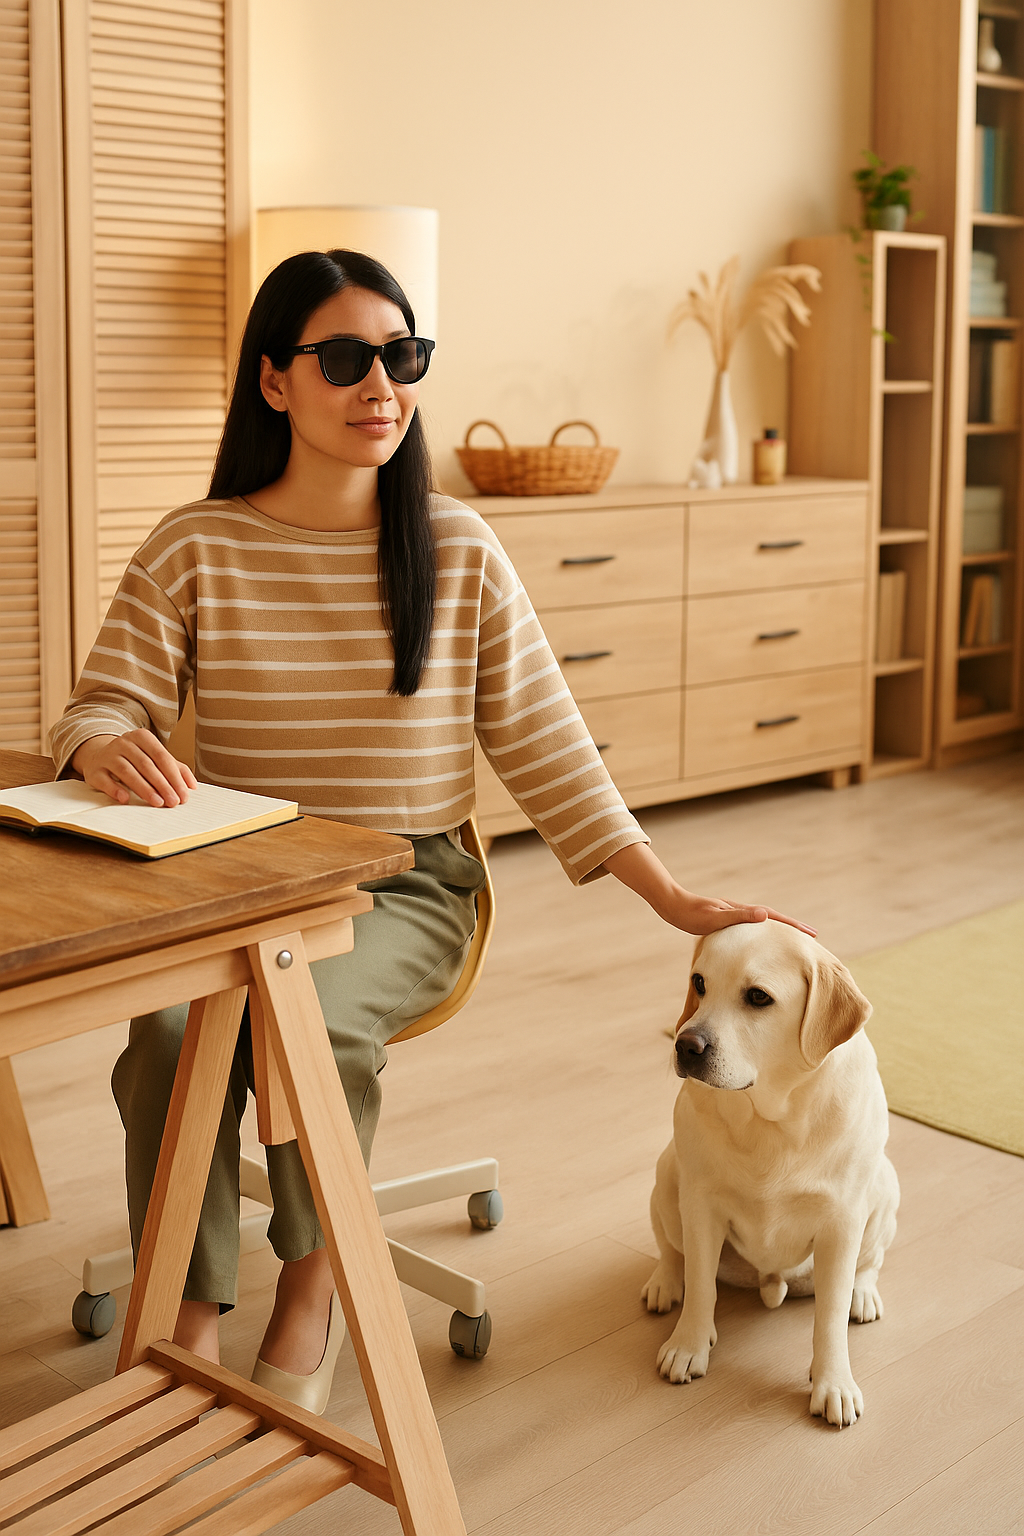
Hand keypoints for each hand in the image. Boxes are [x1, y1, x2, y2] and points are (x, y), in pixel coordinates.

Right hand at [71, 730, 197, 807]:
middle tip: (173, 801)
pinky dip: (115, 789)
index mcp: (142, 737)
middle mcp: (124, 743)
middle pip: (146, 765)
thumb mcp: (154, 758)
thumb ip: (175, 768)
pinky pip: (105, 780)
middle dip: (162, 785)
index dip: (174, 776)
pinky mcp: (94, 770)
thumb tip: (192, 785)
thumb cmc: (134, 759)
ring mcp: (107, 755)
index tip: (183, 794)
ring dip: (144, 788)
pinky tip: (126, 798)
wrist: (99, 755)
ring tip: (157, 802)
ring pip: (127, 771)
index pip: (161, 756)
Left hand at [654, 888, 816, 936]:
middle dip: (793, 927)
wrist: (673, 906)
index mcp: (743, 911)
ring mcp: (735, 915)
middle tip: (812, 936)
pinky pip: (752, 927)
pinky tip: (762, 940)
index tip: (811, 934)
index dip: (793, 926)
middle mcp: (742, 911)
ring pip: (764, 922)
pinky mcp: (727, 920)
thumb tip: (765, 914)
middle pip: (774, 918)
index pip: (774, 918)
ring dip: (780, 929)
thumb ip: (739, 917)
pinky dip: (764, 932)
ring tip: (793, 938)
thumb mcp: (715, 918)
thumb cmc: (692, 915)